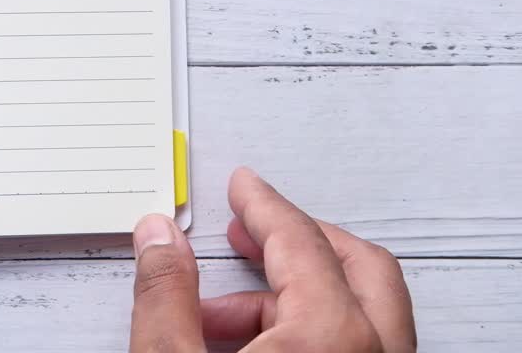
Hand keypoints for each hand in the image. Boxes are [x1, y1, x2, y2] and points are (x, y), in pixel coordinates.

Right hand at [128, 167, 415, 351]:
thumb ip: (165, 296)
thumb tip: (158, 237)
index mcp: (332, 338)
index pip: (300, 242)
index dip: (263, 205)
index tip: (243, 185)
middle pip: (359, 267)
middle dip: (299, 239)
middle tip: (249, 229)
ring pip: (363, 316)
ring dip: (296, 297)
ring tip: (215, 314)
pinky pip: (358, 350)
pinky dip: (311, 335)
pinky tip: (244, 348)